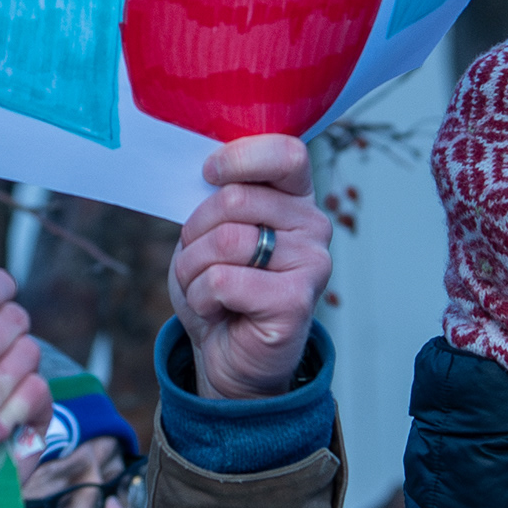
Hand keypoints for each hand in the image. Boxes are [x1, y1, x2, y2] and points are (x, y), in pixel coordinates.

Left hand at [171, 135, 333, 400]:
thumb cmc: (219, 287)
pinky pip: (224, 280)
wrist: (228, 354)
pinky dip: (202, 298)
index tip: (207, 173)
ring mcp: (312, 263)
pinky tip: (217, 310)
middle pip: (234, 200)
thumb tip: (206, 168)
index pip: (285, 153)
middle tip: (198, 260)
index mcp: (296, 197)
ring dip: (193, 269)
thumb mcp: (212, 231)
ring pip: (225, 241)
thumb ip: (219, 198)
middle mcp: (314, 225)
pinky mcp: (297, 300)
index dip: (238, 158)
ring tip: (205, 288)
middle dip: (194, 232)